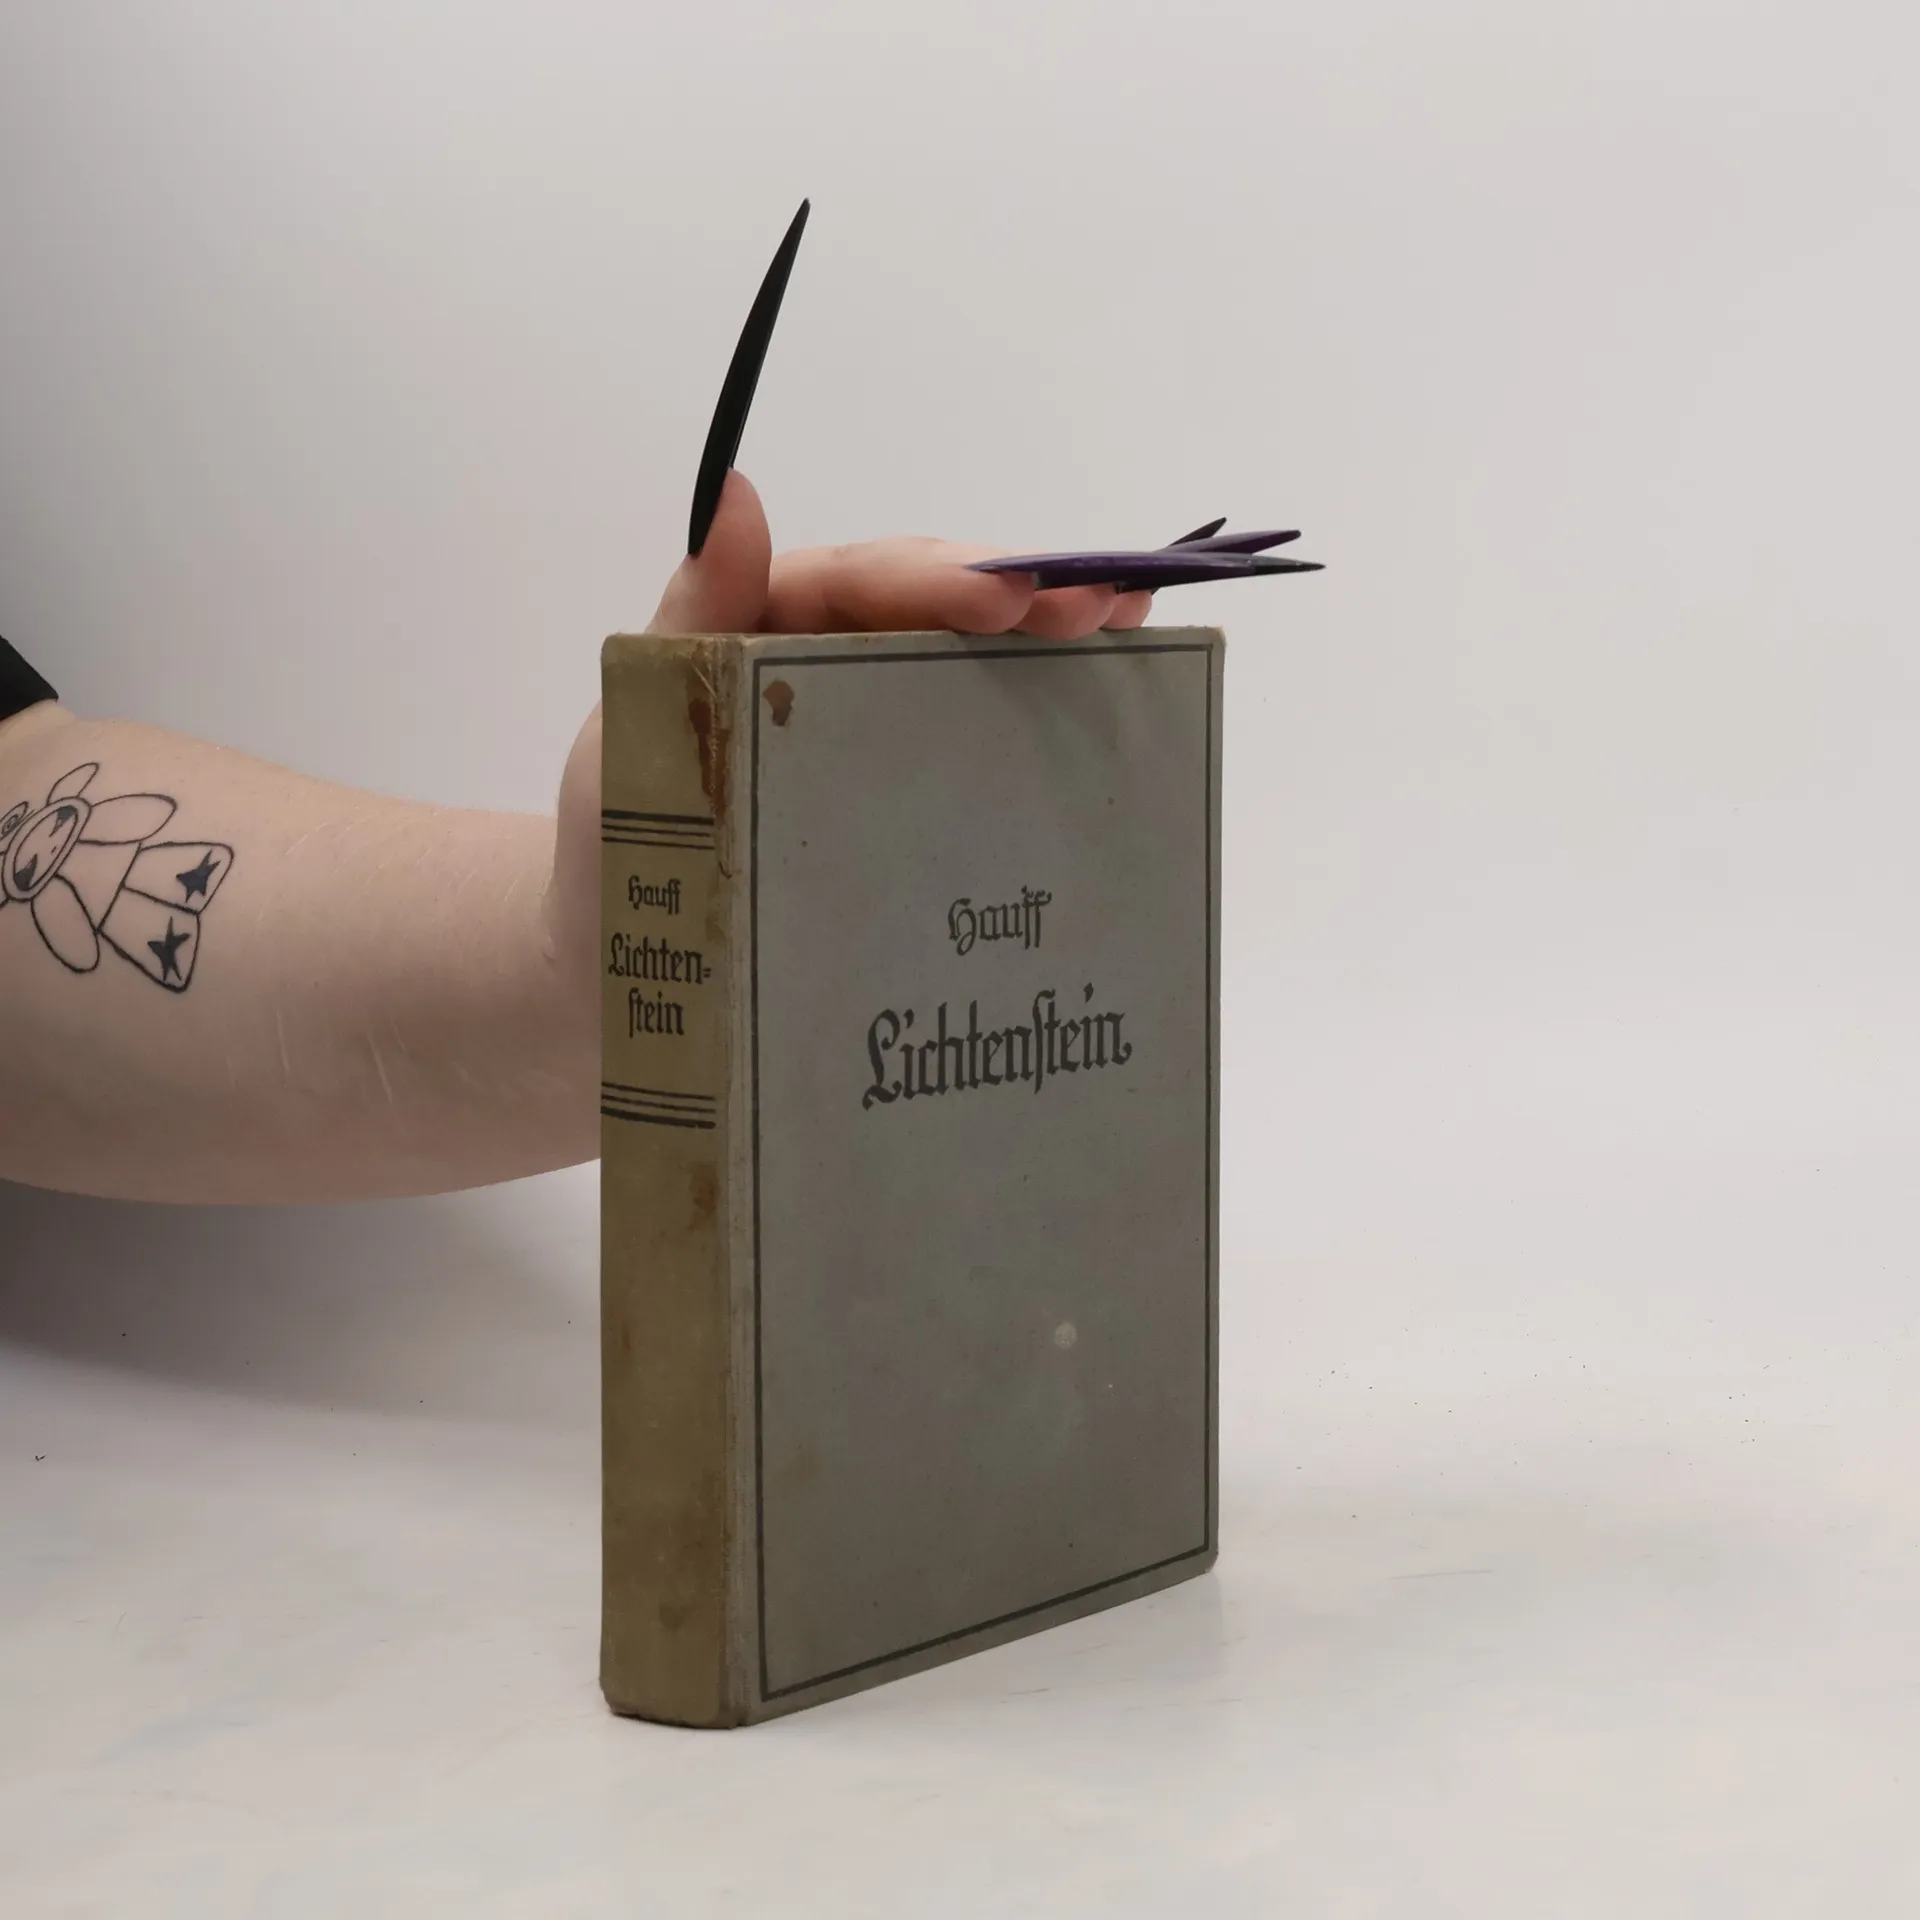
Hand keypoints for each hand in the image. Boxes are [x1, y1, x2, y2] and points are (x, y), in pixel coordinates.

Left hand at [544, 472, 1152, 1003]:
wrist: (634, 988)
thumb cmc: (621, 854)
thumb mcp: (641, 730)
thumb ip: (694, 618)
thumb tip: (737, 495)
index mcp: (772, 630)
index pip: (866, 582)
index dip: (941, 578)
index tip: (1004, 596)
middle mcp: (839, 671)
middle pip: (944, 612)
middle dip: (1025, 597)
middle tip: (1101, 602)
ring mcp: (883, 737)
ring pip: (978, 671)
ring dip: (1055, 645)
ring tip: (1131, 626)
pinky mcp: (912, 808)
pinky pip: (984, 753)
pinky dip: (1047, 724)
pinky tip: (1111, 705)